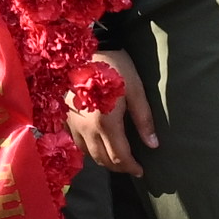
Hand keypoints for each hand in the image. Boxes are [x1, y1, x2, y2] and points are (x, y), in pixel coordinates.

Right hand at [69, 49, 150, 175]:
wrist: (86, 47)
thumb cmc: (115, 66)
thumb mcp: (135, 90)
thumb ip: (143, 119)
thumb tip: (153, 144)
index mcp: (106, 123)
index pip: (119, 157)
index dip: (131, 167)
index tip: (141, 170)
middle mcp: (86, 128)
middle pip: (102, 160)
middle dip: (119, 168)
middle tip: (132, 167)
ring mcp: (73, 123)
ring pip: (88, 153)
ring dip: (103, 159)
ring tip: (116, 157)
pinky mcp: (65, 117)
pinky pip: (76, 142)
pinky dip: (88, 149)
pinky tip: (97, 143)